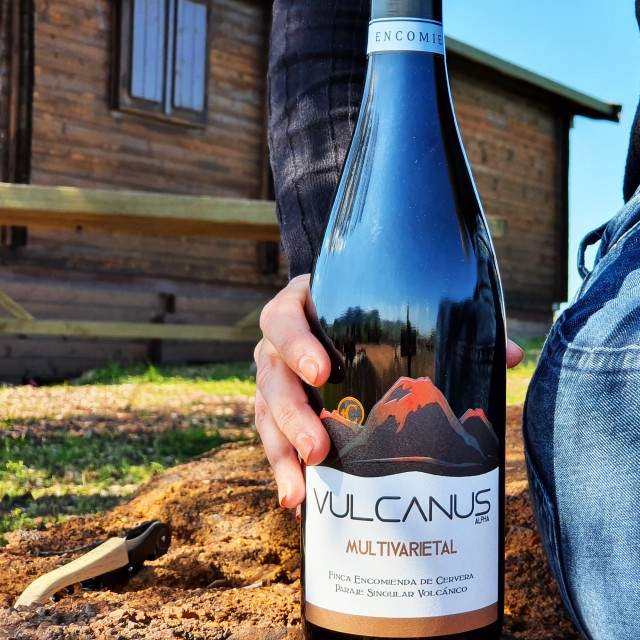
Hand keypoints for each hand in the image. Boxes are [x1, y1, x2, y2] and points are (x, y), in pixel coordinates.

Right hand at [254, 274, 524, 509]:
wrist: (337, 317)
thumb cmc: (370, 317)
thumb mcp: (395, 314)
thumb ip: (450, 329)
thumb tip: (509, 356)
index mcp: (304, 307)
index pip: (284, 318)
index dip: (295, 343)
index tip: (322, 371)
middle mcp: (281, 343)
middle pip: (271, 374)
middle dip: (292, 413)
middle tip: (319, 447)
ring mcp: (277, 376)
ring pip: (266, 411)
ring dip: (281, 452)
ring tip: (302, 490)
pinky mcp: (277, 408)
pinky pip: (271, 438)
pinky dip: (282, 469)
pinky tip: (298, 500)